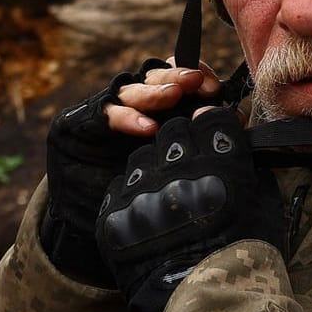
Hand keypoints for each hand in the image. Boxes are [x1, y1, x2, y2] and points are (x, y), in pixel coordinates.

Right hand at [42, 57, 221, 284]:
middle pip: (152, 78)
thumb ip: (202, 141)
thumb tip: (236, 117)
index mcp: (157, 113)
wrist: (95, 233)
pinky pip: (101, 114)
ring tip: (173, 98)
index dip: (195, 79)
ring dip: (152, 92)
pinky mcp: (76, 125)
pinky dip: (125, 117)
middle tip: (196, 82)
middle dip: (175, 78)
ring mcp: (103, 115)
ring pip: (128, 89)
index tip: (214, 88)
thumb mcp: (178, 168)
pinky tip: (145, 129)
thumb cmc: (143, 200)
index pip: (176, 81)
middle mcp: (131, 108)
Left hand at [96, 107, 283, 311]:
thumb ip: (248, 168)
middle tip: (191, 169)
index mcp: (219, 166)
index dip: (212, 128)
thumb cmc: (248, 261)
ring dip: (156, 171)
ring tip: (169, 198)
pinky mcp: (115, 221)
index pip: (209, 119)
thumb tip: (235, 144)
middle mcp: (176, 174)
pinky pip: (119, 191)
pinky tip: (150, 219)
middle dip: (183, 145)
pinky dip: (134, 200)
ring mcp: (141, 197)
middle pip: (172, 133)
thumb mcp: (265, 206)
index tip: (213, 139)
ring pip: (141, 159)